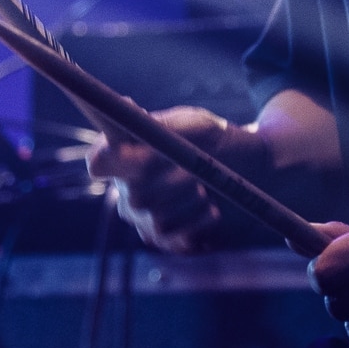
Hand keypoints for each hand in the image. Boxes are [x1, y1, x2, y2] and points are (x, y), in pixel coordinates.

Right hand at [84, 107, 263, 253]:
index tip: (131, 154)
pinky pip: (173, 236)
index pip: (99, 162)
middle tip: (193, 169)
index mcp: (126, 154)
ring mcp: (142, 217)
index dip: (106, 160)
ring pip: (156, 216)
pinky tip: (211, 208)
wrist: (249, 173)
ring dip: (189, 200)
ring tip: (205, 185)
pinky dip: (198, 220)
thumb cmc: (215, 140)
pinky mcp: (162, 239)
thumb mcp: (195, 125)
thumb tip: (128, 108)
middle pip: (133, 193)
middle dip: (170, 180)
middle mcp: (126, 187)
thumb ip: (163, 125)